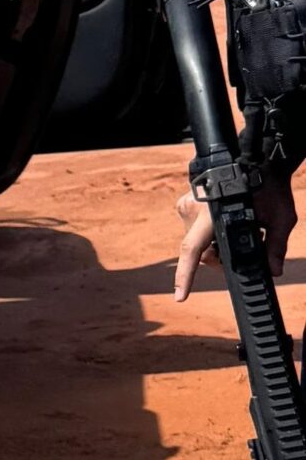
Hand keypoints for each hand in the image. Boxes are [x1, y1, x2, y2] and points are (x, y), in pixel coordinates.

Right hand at [173, 176, 295, 299]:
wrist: (258, 163)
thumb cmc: (270, 190)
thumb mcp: (281, 219)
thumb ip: (276, 246)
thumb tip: (274, 271)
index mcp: (214, 214)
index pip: (193, 250)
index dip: (185, 275)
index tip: (179, 296)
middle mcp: (194, 209)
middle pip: (200, 252)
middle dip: (220, 258)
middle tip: (247, 249)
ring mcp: (186, 205)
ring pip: (196, 242)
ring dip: (215, 245)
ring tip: (240, 230)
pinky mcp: (184, 203)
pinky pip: (192, 229)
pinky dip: (208, 233)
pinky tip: (226, 222)